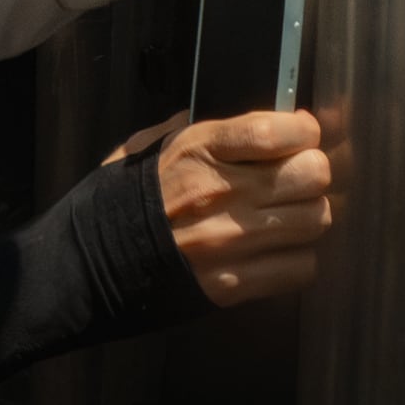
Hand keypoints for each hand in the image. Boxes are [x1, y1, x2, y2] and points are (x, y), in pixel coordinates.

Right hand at [117, 108, 334, 306]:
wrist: (88, 268)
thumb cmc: (117, 206)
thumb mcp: (145, 149)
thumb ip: (188, 130)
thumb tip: (229, 121)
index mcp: (199, 152)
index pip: (280, 131)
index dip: (302, 130)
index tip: (300, 134)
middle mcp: (223, 194)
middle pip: (312, 174)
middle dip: (309, 171)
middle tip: (295, 176)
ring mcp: (232, 242)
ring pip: (315, 219)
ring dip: (306, 215)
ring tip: (285, 215)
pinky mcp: (236, 283)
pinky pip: (301, 267)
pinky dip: (295, 259)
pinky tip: (275, 251)